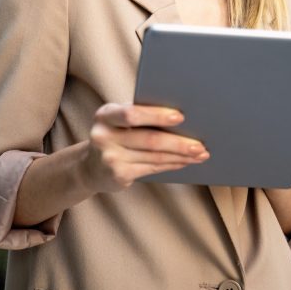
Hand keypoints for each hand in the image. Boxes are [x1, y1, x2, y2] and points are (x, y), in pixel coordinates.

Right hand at [86, 103, 209, 192]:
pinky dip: (172, 164)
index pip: (132, 114)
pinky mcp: (118, 175)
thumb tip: (181, 118)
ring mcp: (110, 158)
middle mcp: (104, 136)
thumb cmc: (115, 136)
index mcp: (105, 114)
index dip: (157, 115)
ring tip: (200, 153)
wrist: (90, 167)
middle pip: (148, 139)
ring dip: (181, 155)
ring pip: (154, 156)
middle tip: (199, 144)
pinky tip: (185, 162)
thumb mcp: (118, 121)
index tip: (180, 117)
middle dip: (178, 142)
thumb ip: (139, 115)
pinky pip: (152, 168)